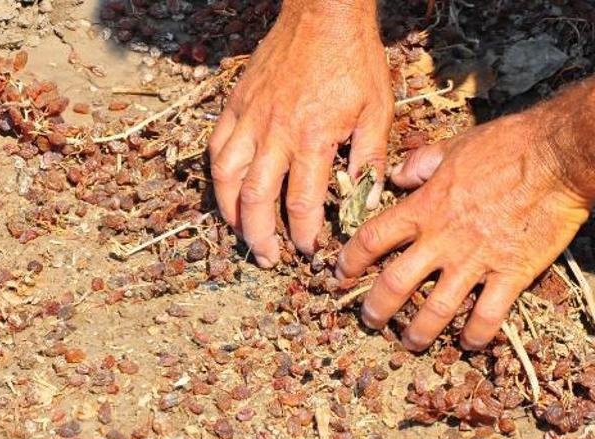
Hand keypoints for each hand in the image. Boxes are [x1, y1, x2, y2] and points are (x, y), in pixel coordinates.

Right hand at [208, 1, 392, 266]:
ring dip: (231, 212)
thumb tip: (368, 197)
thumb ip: (371, 156)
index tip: (308, 250)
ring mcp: (250, 118)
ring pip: (227, 176)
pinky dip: (218, 175)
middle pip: (257, 198)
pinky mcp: (236, 104)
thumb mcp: (377, 109)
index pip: (302, 202)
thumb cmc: (353, 60)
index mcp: (313, 138)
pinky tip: (225, 190)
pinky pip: (217, 146)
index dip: (303, 233)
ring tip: (239, 233)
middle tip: (267, 258)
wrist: (323, 14)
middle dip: (260, 236)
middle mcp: (275, 133)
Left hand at [335, 111, 593, 351]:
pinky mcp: (511, 274)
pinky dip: (475, 335)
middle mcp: (442, 239)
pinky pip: (488, 316)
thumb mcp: (452, 147)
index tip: (340, 275)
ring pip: (435, 309)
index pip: (372, 239)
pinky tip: (468, 343)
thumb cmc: (506, 145)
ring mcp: (476, 260)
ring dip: (418, 331)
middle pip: (395, 284)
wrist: (558, 155)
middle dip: (376, 308)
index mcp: (424, 207)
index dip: (350, 261)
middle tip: (369, 321)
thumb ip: (419, 164)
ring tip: (409, 342)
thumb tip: (395, 174)